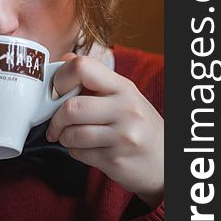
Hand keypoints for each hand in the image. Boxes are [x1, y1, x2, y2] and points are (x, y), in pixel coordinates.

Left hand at [46, 54, 163, 208]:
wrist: (164, 162)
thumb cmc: (138, 125)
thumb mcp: (123, 95)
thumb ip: (94, 78)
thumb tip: (65, 58)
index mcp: (123, 87)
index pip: (82, 67)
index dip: (60, 78)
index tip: (57, 92)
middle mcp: (125, 109)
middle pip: (71, 106)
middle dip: (56, 119)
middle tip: (57, 124)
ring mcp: (122, 136)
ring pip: (72, 134)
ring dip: (64, 137)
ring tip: (71, 137)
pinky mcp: (115, 160)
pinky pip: (78, 153)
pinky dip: (74, 152)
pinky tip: (86, 149)